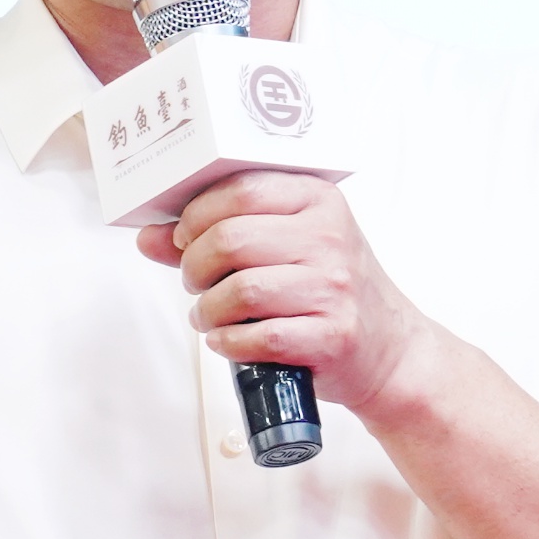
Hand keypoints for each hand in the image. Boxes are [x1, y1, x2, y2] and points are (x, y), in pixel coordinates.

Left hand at [140, 171, 445, 422]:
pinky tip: (229, 340)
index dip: (196, 216)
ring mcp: (333, 288)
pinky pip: (258, 337)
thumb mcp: (286, 246)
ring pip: (239, 291)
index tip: (185, 236)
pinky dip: (228, 343)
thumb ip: (216, 235)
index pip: (239, 190)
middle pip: (230, 240)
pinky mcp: (332, 336)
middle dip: (195, 266)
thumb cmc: (329, 290)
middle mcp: (329, 238)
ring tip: (210, 315)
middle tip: (196, 282)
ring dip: (208, 310)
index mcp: (317, 201)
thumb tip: (149, 237)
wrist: (389, 349)